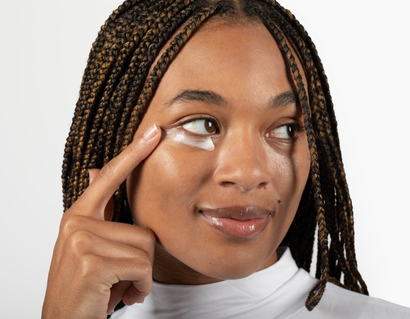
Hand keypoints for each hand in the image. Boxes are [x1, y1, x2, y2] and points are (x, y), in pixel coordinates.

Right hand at [42, 125, 160, 318]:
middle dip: (141, 262)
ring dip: (140, 277)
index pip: (110, 178)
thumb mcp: (90, 247)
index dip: (134, 154)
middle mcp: (77, 222)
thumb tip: (97, 171)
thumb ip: (99, 212)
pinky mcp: (91, 261)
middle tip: (119, 278)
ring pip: (145, 250)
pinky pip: (141, 267)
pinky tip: (121, 295)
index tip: (154, 132)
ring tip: (118, 287)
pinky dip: (140, 288)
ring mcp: (82, 240)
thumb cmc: (85, 287)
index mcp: (79, 216)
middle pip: (144, 230)